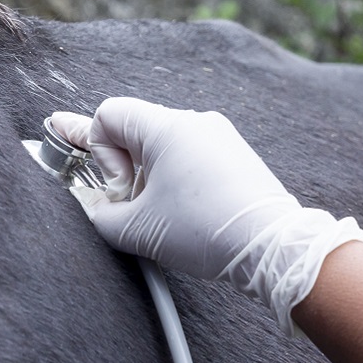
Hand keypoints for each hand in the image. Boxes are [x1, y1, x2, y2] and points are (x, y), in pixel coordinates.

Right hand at [44, 98, 362, 333]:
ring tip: (163, 214)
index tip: (119, 188)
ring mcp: (221, 137)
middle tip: (128, 202)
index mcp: (167, 127)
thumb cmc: (206, 231)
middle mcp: (196, 122)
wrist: (271, 247)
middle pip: (137, 131)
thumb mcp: (137, 229)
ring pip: (166, 148)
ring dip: (152, 177)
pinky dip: (181, 181)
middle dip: (124, 168)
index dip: (98, 151)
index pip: (108, 115)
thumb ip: (99, 215)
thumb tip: (91, 209)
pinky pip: (194, 159)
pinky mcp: (238, 157)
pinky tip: (188, 214)